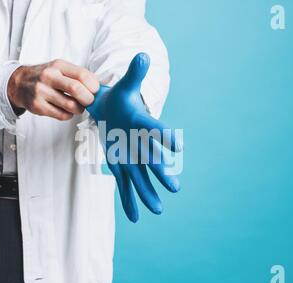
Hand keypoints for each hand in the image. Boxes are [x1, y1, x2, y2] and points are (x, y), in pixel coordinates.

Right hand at [7, 60, 99, 119]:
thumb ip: (78, 75)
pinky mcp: (38, 106)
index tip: (95, 91)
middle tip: (89, 101)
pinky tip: (66, 110)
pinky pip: (62, 115)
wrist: (19, 83)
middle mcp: (49, 77)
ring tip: (78, 106)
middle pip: (76, 89)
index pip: (82, 74)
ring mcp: (42, 92)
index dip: (93, 85)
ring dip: (79, 109)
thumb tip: (100, 85)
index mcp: (58, 66)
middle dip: (88, 99)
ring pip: (71, 105)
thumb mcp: (60, 68)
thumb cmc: (45, 76)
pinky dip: (69, 115)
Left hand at [87, 53, 181, 222]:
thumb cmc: (121, 99)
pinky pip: (125, 185)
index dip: (165, 136)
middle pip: (151, 160)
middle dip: (161, 173)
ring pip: (140, 178)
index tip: (179, 145)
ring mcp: (131, 158)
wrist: (114, 112)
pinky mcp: (121, 166)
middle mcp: (140, 144)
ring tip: (156, 210)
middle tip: (174, 186)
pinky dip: (129, 201)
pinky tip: (135, 217)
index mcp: (142, 125)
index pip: (155, 130)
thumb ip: (134, 75)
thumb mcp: (125, 87)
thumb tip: (143, 55)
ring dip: (147, 193)